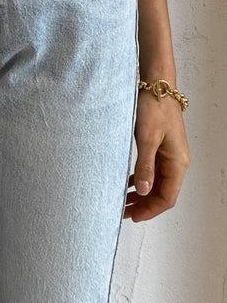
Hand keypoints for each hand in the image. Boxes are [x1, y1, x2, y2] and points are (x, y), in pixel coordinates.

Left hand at [124, 90, 190, 221]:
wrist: (156, 86)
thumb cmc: (153, 108)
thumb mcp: (146, 139)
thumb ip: (145, 166)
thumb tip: (143, 192)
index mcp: (178, 162)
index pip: (167, 197)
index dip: (150, 210)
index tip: (132, 216)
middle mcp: (177, 161)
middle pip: (163, 192)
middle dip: (144, 205)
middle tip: (124, 212)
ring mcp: (169, 154)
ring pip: (157, 183)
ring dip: (142, 193)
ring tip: (124, 200)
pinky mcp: (161, 147)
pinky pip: (153, 171)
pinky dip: (142, 179)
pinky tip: (129, 182)